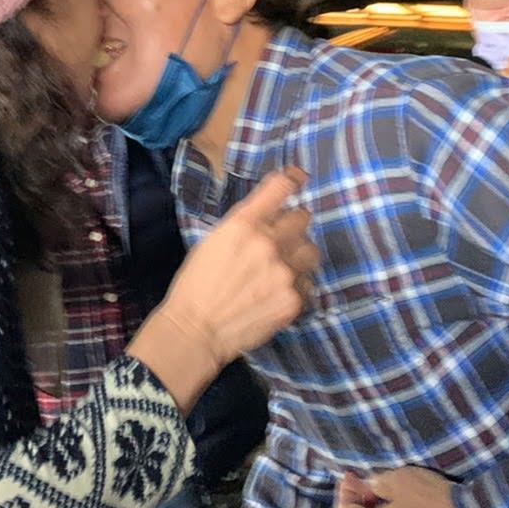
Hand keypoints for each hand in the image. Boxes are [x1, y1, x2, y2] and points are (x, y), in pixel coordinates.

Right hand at [158, 167, 317, 366]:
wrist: (197, 329)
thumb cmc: (197, 283)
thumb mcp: (213, 241)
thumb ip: (244, 225)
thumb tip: (270, 214)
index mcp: (242, 224)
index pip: (279, 188)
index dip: (293, 179)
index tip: (299, 177)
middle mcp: (267, 243)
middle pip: (303, 217)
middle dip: (294, 225)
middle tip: (283, 238)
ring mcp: (284, 272)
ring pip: (311, 250)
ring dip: (300, 255)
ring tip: (283, 268)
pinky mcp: (294, 299)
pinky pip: (308, 282)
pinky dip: (297, 285)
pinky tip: (277, 293)